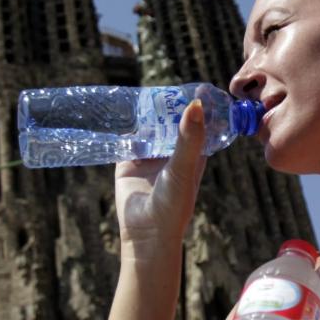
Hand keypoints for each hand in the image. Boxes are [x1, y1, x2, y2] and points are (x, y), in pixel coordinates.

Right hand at [114, 99, 206, 258]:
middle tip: (165, 87)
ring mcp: (149, 155)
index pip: (197, 123)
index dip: (197, 106)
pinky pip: (127, 137)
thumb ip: (189, 138)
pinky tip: (122, 111)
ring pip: (148, 126)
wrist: (145, 232)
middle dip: (168, 105)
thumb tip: (196, 103)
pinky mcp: (128, 160)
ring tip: (144, 93)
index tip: (196, 86)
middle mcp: (171, 151)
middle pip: (170, 121)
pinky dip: (125, 125)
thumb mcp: (183, 168)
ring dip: (146, 113)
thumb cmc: (173, 205)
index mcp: (192, 153)